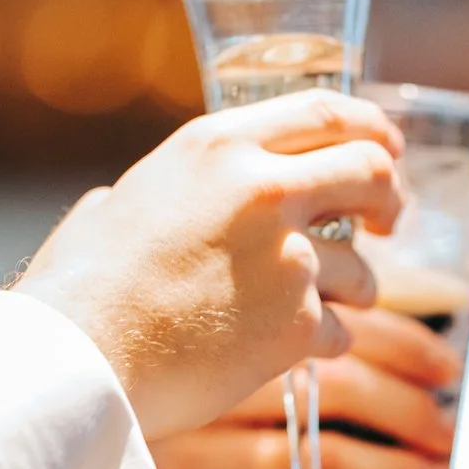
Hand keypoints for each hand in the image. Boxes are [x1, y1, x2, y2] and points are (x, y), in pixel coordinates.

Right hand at [12, 91, 402, 436]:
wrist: (79, 358)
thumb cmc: (82, 288)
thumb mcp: (119, 202)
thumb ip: (168, 190)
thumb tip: (159, 199)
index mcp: (220, 145)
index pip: (326, 111)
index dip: (372, 130)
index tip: (387, 149)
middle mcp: (264, 188)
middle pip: (371, 172)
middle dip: (389, 199)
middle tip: (387, 223)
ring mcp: (288, 257)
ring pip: (362, 268)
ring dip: (352, 290)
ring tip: (316, 307)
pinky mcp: (296, 323)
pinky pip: (339, 332)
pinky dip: (321, 344)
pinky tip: (284, 351)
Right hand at [118, 304, 459, 468]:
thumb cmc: (157, 432)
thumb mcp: (201, 373)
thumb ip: (265, 345)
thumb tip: (373, 338)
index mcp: (218, 341)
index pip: (329, 329)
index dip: (400, 345)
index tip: (448, 366)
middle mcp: (207, 395)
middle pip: (334, 390)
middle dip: (408, 410)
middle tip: (449, 430)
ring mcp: (199, 460)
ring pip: (321, 459)